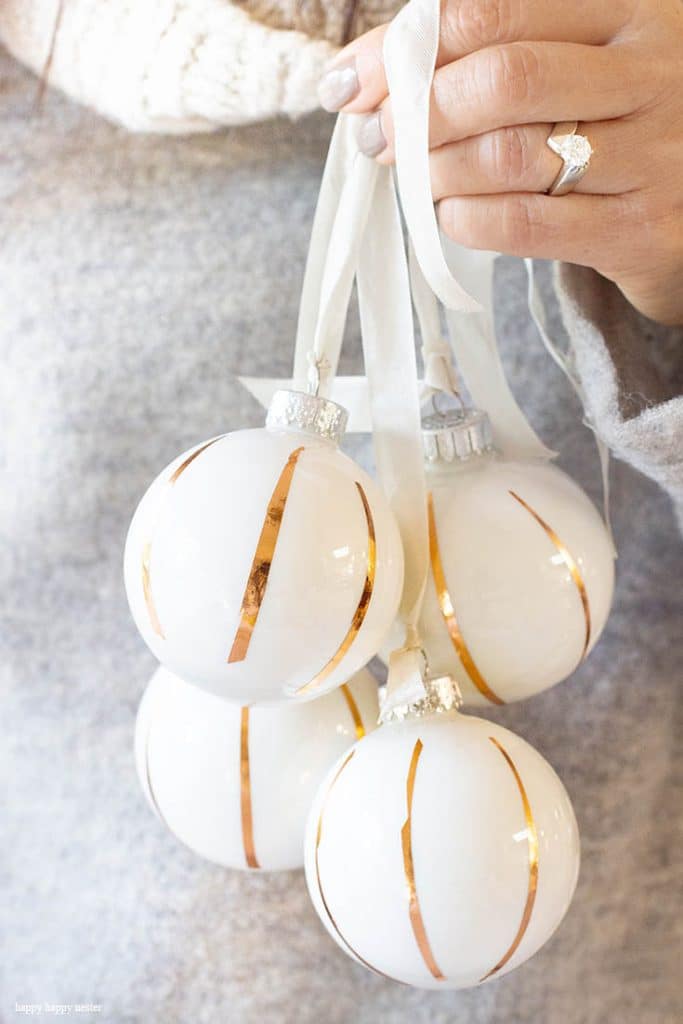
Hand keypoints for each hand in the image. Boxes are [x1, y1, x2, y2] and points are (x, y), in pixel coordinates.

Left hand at [318, 0, 682, 324]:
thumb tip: (362, 74)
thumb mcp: (575, 62)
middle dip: (418, 113)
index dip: (406, 49)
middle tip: (379, 139)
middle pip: (504, 80)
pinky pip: (528, 225)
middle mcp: (651, 71)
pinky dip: (469, 221)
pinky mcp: (639, 228)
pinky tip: (453, 215)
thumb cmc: (615, 124)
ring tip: (417, 179)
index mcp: (629, 8)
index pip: (495, 10)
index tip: (354, 84)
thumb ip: (487, 49)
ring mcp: (652, 153)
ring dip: (437, 171)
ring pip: (510, 156)